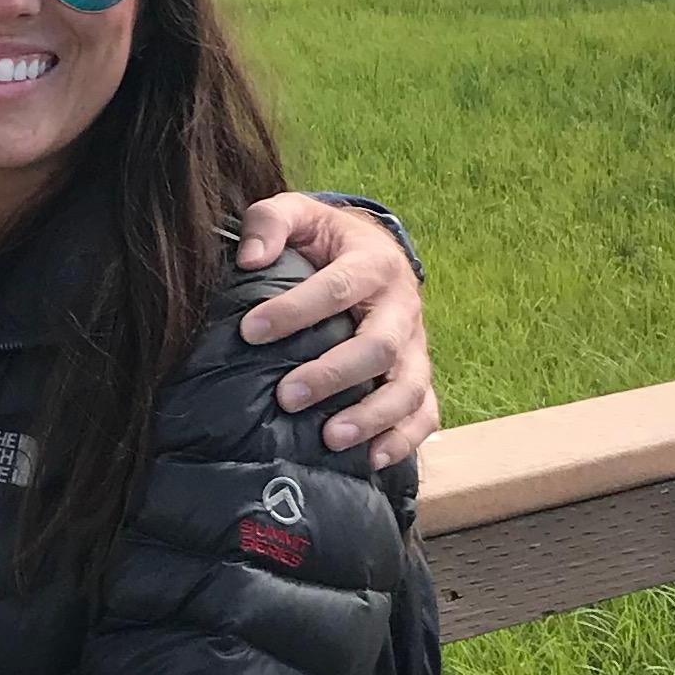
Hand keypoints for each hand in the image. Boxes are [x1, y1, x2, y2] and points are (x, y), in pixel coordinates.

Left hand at [234, 192, 440, 470]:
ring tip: (330, 438)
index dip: (295, 311)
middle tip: (287, 396)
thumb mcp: (300, 214)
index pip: (338, 288)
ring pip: (407, 387)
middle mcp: (401, 308)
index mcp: (373, 263)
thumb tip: (250, 259)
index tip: (250, 331)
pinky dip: (404, 440)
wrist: (375, 254)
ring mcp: (415, 346)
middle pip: (379, 347)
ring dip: (371, 417)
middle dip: (333, 375)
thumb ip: (270, 223)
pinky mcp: (420, 376)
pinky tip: (373, 460)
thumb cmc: (326, 240)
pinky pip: (425, 413)